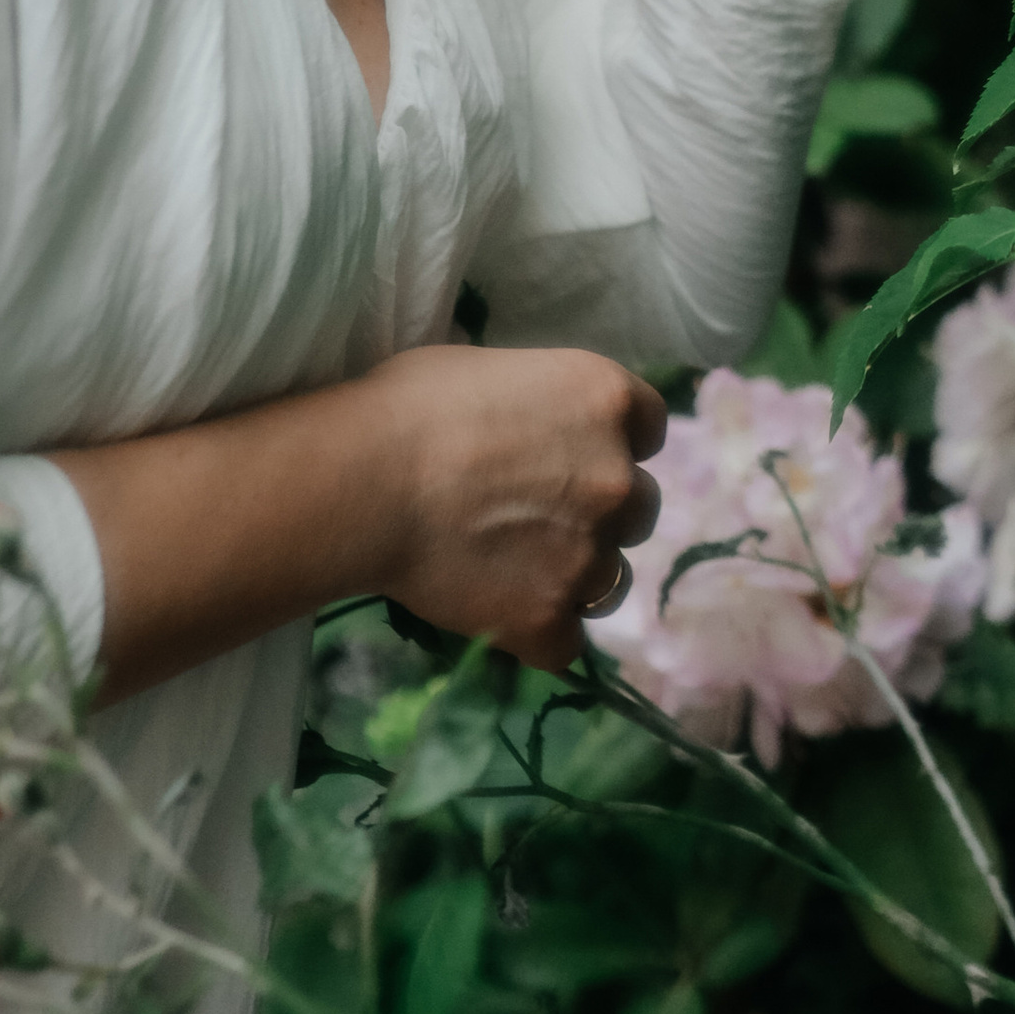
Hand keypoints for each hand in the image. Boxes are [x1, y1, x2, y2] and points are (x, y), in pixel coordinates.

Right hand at [373, 344, 666, 669]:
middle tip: (535, 518)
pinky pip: (566, 642)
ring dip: (574, 577)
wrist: (363, 483)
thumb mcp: (494, 371)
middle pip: (639, 506)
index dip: (613, 444)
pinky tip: (494, 615)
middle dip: (598, 514)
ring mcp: (589, 555)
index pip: (651, 425)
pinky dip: (537, 634)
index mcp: (607, 401)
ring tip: (511, 573)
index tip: (573, 455)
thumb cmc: (409, 407)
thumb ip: (542, 407)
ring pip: (611, 580)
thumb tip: (536, 432)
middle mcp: (618, 479)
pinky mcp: (550, 619)